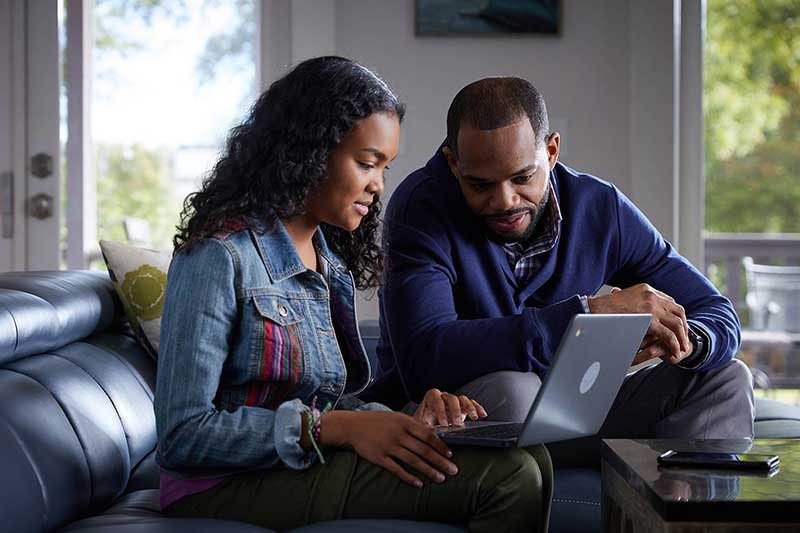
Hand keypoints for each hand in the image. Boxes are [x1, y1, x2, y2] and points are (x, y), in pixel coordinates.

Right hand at [320, 410, 457, 487]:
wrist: (352, 426)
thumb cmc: (377, 421)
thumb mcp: (396, 417)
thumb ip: (413, 425)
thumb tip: (432, 433)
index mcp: (404, 422)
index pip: (427, 434)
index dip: (440, 445)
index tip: (450, 454)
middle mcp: (398, 434)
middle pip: (423, 449)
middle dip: (440, 461)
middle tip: (453, 470)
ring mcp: (388, 446)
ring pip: (413, 460)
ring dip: (429, 471)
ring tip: (441, 479)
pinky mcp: (379, 457)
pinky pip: (397, 469)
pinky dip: (409, 477)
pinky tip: (419, 483)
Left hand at [414, 388, 487, 426]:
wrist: (425, 427)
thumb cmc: (421, 426)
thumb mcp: (420, 426)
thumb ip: (424, 427)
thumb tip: (430, 433)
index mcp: (431, 398)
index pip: (437, 400)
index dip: (440, 411)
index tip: (444, 424)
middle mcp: (443, 397)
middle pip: (451, 398)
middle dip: (455, 411)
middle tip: (458, 424)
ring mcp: (454, 401)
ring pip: (463, 399)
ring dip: (469, 407)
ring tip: (474, 418)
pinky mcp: (462, 407)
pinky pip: (471, 404)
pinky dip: (477, 408)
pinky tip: (482, 415)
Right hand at [588, 284, 691, 364]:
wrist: (593, 310)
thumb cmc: (604, 308)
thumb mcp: (623, 298)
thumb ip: (636, 302)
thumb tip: (641, 310)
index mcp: (647, 289)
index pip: (670, 302)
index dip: (676, 316)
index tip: (678, 327)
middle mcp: (652, 295)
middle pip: (678, 310)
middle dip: (684, 326)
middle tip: (684, 338)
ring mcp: (652, 306)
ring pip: (676, 323)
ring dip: (682, 337)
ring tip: (683, 348)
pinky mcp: (649, 319)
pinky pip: (668, 334)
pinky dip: (674, 343)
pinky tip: (674, 351)